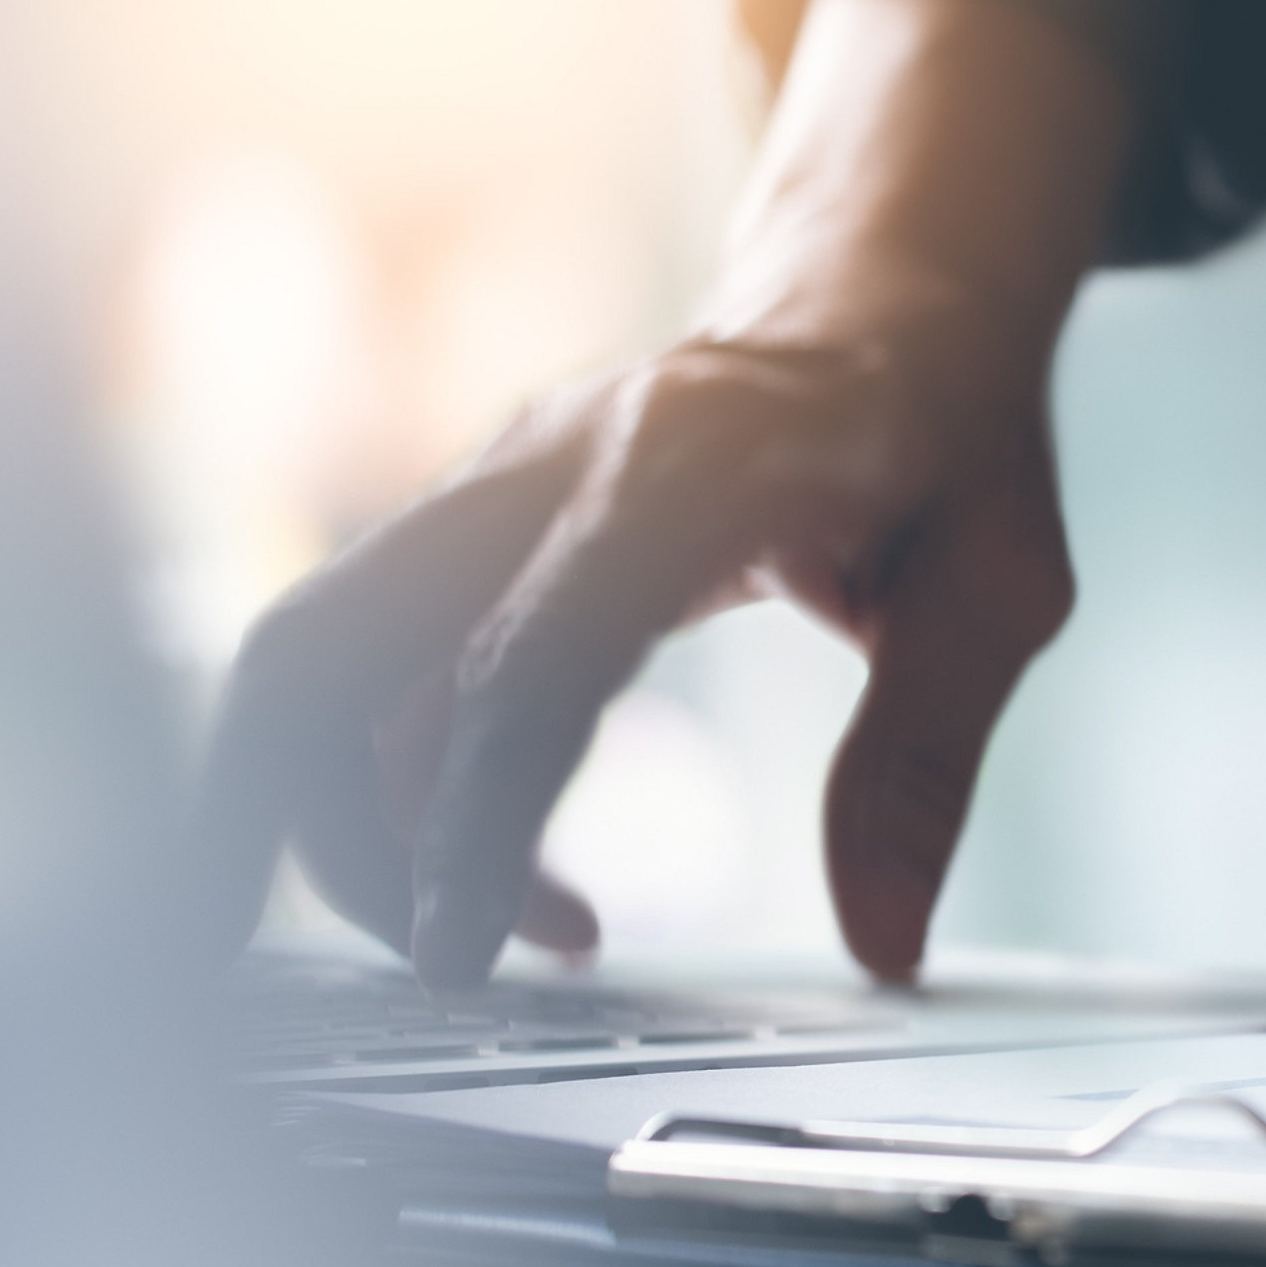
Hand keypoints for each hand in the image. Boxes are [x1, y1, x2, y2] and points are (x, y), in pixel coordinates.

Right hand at [193, 0, 1126, 987]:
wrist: (884, 292)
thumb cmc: (946, 433)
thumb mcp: (998, 588)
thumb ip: (922, 759)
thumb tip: (884, 942)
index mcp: (679, 467)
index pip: (522, 664)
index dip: (469, 820)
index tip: (452, 960)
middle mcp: (542, 463)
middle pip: (321, 646)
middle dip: (267, 821)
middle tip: (268, 974)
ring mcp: (488, 490)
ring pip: (324, 665)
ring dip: (356, 826)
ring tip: (490, 945)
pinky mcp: (473, 533)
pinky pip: (381, 675)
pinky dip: (412, 792)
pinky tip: (525, 881)